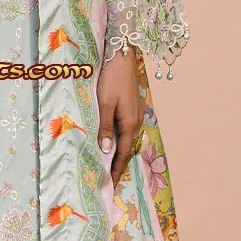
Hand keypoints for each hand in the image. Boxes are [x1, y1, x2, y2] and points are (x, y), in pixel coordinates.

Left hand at [96, 46, 141, 187]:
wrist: (122, 55)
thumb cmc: (111, 78)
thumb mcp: (104, 104)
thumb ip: (104, 127)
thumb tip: (105, 150)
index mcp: (130, 123)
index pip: (123, 153)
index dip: (117, 170)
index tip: (111, 185)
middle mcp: (136, 121)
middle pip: (127, 148)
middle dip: (118, 165)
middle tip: (109, 181)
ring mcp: (136, 113)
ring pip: (127, 139)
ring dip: (119, 153)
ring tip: (109, 166)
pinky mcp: (132, 107)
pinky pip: (127, 129)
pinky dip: (120, 140)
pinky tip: (112, 142)